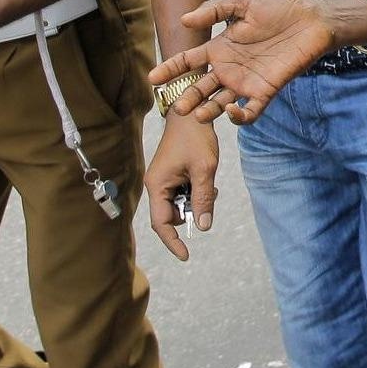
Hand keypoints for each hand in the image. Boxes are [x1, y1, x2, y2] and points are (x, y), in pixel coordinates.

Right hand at [145, 113, 219, 260]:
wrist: (190, 112)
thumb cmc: (196, 138)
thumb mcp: (204, 170)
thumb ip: (203, 199)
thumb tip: (204, 227)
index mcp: (157, 186)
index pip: (162, 224)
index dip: (173, 242)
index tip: (186, 256)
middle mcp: (156, 185)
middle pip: (173, 214)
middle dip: (192, 212)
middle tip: (211, 195)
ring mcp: (162, 180)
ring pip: (179, 204)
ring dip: (196, 200)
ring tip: (209, 182)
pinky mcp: (170, 175)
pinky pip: (182, 193)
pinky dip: (195, 191)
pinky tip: (206, 178)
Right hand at [149, 0, 334, 125]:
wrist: (312, 17)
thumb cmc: (279, 6)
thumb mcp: (243, 1)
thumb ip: (214, 10)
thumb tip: (184, 20)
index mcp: (220, 47)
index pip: (189, 61)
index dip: (171, 70)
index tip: (153, 79)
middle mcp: (230, 67)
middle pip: (201, 87)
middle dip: (187, 97)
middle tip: (176, 107)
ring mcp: (247, 81)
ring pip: (220, 102)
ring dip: (208, 111)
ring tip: (198, 115)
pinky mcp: (266, 90)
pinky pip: (250, 110)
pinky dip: (239, 115)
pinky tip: (231, 109)